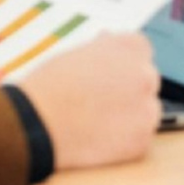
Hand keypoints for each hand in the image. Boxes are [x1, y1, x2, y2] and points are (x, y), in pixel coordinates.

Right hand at [16, 33, 159, 170]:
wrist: (36, 122)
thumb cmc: (49, 86)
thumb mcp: (77, 52)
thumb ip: (101, 49)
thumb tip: (109, 42)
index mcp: (130, 47)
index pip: (141, 51)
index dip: (122, 65)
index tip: (110, 76)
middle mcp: (145, 74)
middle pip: (146, 81)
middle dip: (128, 91)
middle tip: (99, 103)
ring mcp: (147, 108)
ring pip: (146, 112)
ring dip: (129, 117)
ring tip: (96, 123)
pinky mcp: (141, 140)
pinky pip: (139, 140)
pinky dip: (123, 142)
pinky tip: (98, 140)